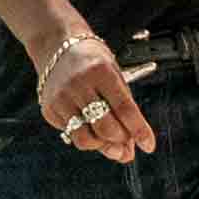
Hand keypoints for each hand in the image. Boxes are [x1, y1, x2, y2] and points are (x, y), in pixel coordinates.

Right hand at [37, 29, 156, 162]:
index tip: (149, 145)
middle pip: (105, 128)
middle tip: (126, 142)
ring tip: (107, 138)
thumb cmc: (92, 63)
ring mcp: (61, 98)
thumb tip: (126, 152)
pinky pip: (71, 135)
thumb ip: (123, 110)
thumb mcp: (114, 76)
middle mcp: (79, 85)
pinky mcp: (49, 109)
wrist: (57, 46)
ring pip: (85, 139)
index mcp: (101, 72)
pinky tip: (89, 124)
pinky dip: (85, 135)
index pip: (124, 108)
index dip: (139, 130)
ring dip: (101, 145)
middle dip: (121, 141)